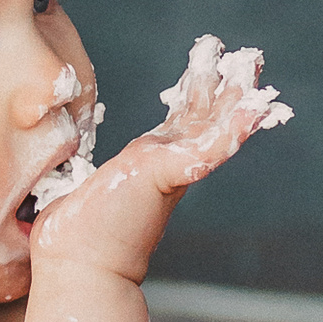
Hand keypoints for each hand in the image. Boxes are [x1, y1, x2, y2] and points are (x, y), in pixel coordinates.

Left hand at [29, 37, 289, 286]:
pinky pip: (209, 147)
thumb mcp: (88, 186)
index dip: (200, 90)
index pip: (185, 118)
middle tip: (248, 58)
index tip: (210, 60)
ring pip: (215, 125)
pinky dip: (235, 127)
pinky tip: (255, 110)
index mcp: (153, 162)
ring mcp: (172, 168)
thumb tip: (67, 168)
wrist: (77, 263)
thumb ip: (93, 173)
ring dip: (236, 96)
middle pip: (207, 115)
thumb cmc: (77, 233)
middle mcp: (168, 163)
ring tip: (252, 65)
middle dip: (227, 84)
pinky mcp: (169, 173)